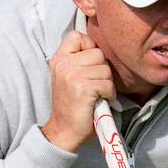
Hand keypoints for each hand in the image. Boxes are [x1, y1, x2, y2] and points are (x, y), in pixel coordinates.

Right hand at [40, 30, 116, 151]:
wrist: (64, 131)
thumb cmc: (72, 105)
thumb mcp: (68, 77)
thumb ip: (79, 61)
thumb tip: (99, 50)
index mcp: (59, 59)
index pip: (77, 36)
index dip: (89, 48)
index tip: (89, 65)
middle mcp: (64, 64)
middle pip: (98, 53)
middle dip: (102, 70)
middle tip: (95, 86)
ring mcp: (72, 75)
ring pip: (105, 69)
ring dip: (107, 84)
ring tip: (97, 95)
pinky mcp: (83, 88)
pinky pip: (107, 84)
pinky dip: (109, 95)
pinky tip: (100, 102)